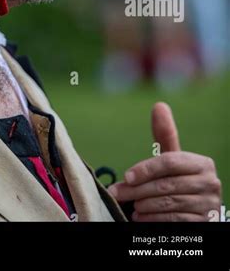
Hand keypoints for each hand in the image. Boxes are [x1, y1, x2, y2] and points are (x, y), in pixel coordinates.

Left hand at [108, 102, 220, 221]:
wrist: (197, 210)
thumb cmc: (179, 179)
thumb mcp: (173, 159)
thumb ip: (165, 135)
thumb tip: (159, 105)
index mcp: (202, 164)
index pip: (169, 162)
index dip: (145, 169)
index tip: (126, 176)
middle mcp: (210, 183)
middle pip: (166, 185)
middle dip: (138, 190)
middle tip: (118, 193)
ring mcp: (209, 205)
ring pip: (168, 204)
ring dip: (145, 206)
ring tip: (131, 206)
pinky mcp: (205, 222)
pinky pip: (175, 220)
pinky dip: (154, 219)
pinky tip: (141, 217)